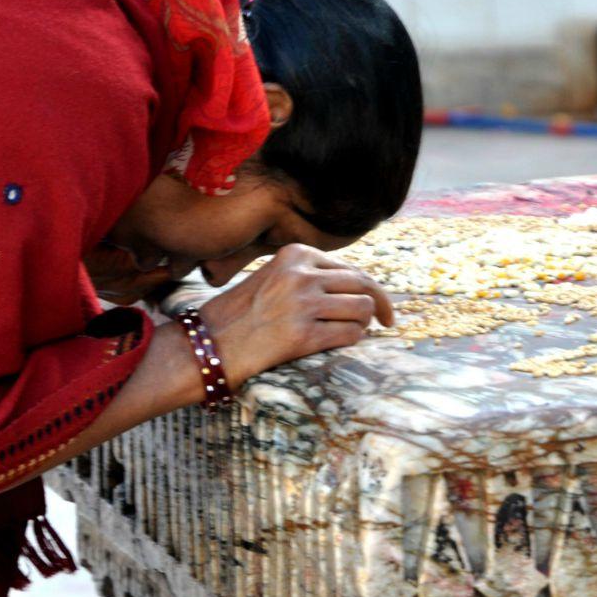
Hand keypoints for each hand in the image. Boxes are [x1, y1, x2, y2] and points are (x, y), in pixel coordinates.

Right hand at [194, 244, 394, 386]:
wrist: (209, 343)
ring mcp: (302, 304)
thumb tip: (359, 285)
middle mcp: (301, 274)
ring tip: (350, 331)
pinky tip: (340, 342)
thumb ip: (312, 274)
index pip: (350, 268)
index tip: (379, 304)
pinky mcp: (303, 335)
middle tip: (386, 321)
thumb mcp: (276, 276)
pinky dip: (352, 339)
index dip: (370, 288)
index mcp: (296, 254)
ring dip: (363, 324)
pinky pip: (350, 334)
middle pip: (362, 285)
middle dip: (379, 305)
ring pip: (362, 309)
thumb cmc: (244, 313)